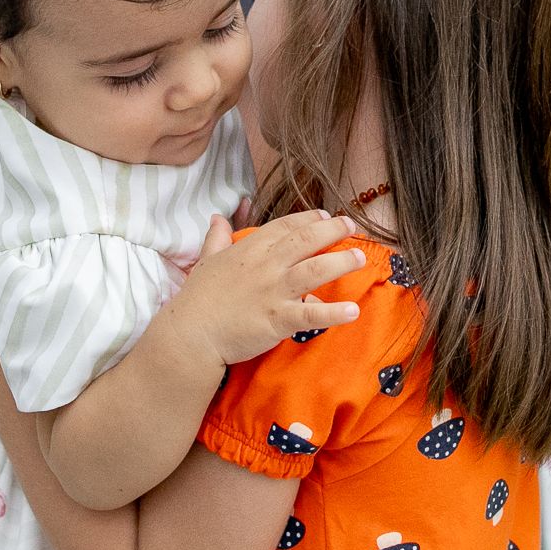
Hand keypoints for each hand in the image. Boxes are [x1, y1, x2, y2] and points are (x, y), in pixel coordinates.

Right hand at [169, 210, 365, 366]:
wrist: (189, 334)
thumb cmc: (197, 299)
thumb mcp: (205, 260)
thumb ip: (216, 238)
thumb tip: (218, 217)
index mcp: (251, 250)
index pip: (286, 226)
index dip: (309, 219)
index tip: (326, 215)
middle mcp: (267, 266)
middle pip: (307, 240)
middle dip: (333, 230)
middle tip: (352, 225)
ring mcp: (274, 291)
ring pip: (316, 270)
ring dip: (342, 262)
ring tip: (361, 257)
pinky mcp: (278, 319)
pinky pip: (312, 314)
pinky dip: (334, 312)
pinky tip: (353, 310)